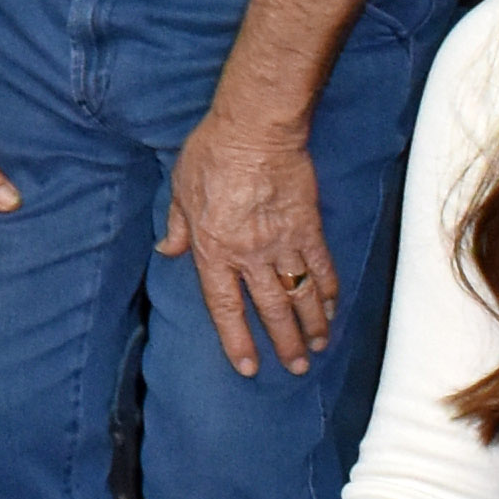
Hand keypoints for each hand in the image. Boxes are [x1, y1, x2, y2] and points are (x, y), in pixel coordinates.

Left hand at [156, 109, 334, 376]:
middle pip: (270, 310)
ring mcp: (282, 243)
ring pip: (299, 295)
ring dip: (311, 325)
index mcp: (213, 250)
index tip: (249, 367)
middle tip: (297, 367)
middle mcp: (249, 256)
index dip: (237, 340)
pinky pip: (321, 267)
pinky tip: (332, 308)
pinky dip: (328, 290)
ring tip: (317, 347)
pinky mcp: (308, 227)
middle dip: (284, 343)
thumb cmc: (211, 155)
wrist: (254, 130)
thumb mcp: (180, 190)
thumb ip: (176, 227)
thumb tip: (166, 251)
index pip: (224, 307)